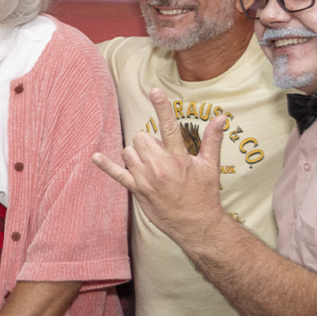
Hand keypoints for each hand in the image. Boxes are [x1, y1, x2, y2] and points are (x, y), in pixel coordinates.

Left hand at [91, 87, 225, 245]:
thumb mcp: (211, 166)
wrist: (196, 225)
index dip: (162, 107)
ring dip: (137, 153)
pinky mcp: (136, 189)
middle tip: (162, 155)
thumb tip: (221, 117)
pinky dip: (106, 165)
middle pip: (141, 137)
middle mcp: (159, 166)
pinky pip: (117, 174)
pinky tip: (96, 157)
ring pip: (129, 151)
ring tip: (152, 165)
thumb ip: (212, 140)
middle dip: (149, 141)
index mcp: (179, 158)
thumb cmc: (204, 194)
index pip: (169, 127)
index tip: (154, 91)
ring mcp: (145, 178)